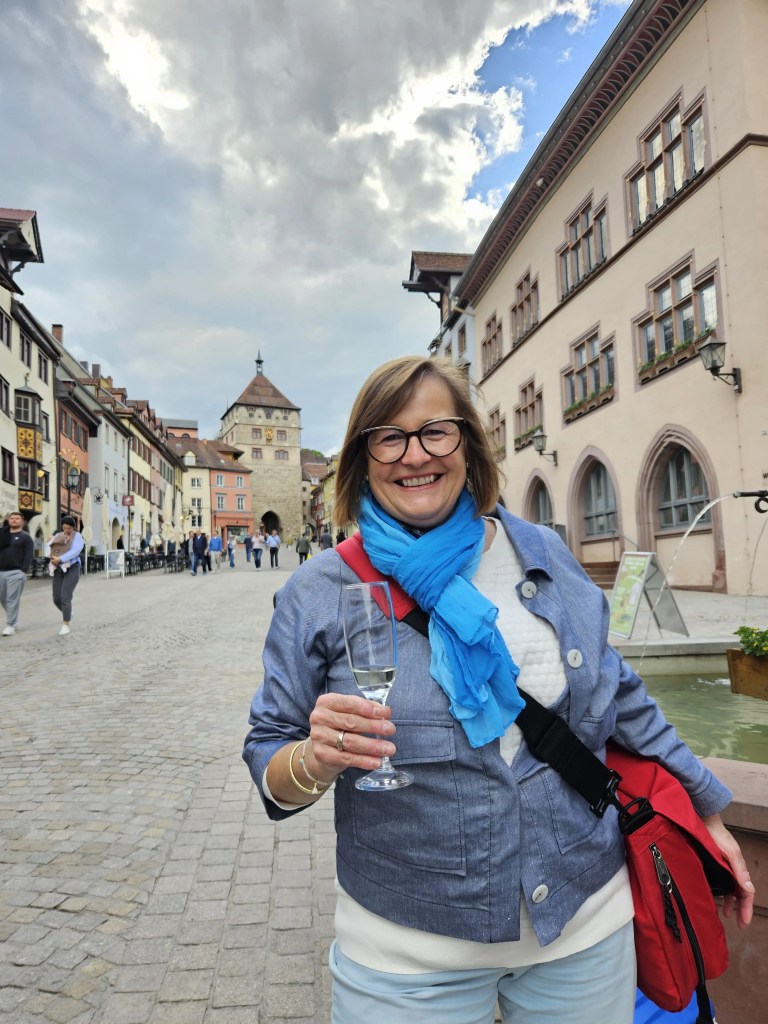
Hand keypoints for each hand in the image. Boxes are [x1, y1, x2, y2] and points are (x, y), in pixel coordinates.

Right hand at [307, 692, 395, 776]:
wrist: (322, 745)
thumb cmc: (340, 724)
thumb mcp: (350, 711)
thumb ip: (366, 709)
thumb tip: (386, 712)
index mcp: (326, 702)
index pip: (350, 703)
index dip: (369, 708)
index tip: (386, 714)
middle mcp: (319, 717)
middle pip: (351, 722)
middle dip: (374, 726)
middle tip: (391, 730)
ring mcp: (318, 736)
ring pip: (350, 742)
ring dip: (372, 746)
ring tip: (389, 748)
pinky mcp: (321, 754)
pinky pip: (346, 758)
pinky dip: (363, 761)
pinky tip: (377, 762)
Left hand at [701, 813, 754, 927]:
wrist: (703, 821)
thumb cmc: (718, 835)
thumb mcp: (731, 853)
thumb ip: (739, 871)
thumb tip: (749, 889)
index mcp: (739, 869)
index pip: (746, 893)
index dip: (746, 908)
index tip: (744, 922)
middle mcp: (732, 870)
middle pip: (739, 894)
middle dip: (740, 909)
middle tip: (739, 923)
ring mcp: (723, 868)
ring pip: (729, 889)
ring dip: (730, 902)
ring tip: (726, 913)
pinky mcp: (712, 865)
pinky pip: (719, 882)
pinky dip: (720, 892)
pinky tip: (715, 897)